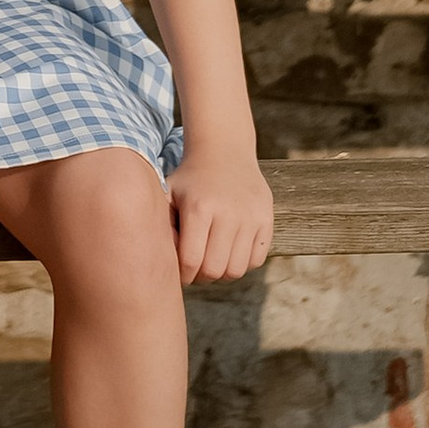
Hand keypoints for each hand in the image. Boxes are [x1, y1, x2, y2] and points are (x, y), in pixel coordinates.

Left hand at [170, 147, 274, 282]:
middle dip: (202, 277)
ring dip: (222, 273)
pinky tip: (230, 251)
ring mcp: (249, 218)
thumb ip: (162, 225)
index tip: (180, 273)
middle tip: (196, 271)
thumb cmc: (190, 179)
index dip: (184, 275)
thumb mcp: (168, 193)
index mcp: (198, 208)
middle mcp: (227, 214)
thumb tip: (163, 261)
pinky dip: (242, 263)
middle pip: (215, 269)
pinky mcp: (266, 220)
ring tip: (212, 261)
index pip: (191, 260)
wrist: (224, 151)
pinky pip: (256, 260)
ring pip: (236, 270)